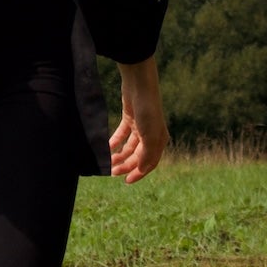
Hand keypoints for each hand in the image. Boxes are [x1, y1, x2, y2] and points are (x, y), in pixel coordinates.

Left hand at [110, 57, 168, 181]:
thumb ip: (146, 154)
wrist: (139, 84)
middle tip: (112, 172)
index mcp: (159, 141)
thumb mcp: (149, 135)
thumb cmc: (147, 110)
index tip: (126, 181)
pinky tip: (107, 147)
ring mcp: (140, 126)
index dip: (138, 173)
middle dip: (126, 165)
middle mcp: (151, 135)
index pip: (149, 163)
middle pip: (137, 156)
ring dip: (120, 155)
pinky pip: (122, 134)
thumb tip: (141, 170)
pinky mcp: (130, 118)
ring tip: (109, 162)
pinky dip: (115, 141)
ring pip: (129, 147)